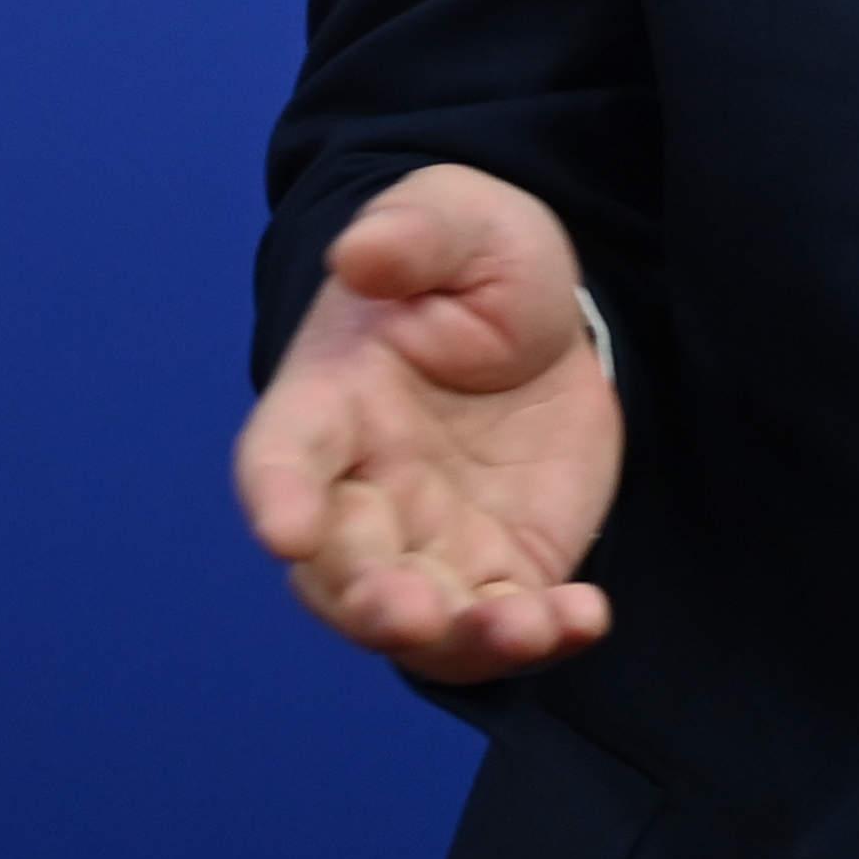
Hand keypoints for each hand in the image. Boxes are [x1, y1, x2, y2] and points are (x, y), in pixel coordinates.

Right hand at [233, 165, 625, 682]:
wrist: (550, 310)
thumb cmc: (474, 258)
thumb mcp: (456, 220)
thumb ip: (411, 233)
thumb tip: (361, 251)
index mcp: (328, 403)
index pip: (280, 459)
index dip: (277, 496)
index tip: (284, 528)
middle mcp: (365, 489)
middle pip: (342, 568)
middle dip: (368, 601)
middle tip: (408, 614)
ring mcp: (433, 540)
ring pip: (424, 621)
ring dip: (462, 639)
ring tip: (522, 630)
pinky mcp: (504, 565)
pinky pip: (509, 621)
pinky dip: (543, 634)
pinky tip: (582, 618)